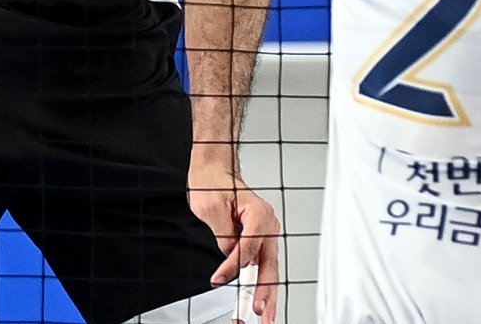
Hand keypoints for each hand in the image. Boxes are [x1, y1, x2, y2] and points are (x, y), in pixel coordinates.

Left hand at [189, 161, 279, 321]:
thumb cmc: (213, 183)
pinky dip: (261, 285)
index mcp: (259, 212)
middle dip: (266, 292)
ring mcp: (266, 232)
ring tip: (266, 316)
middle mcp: (268, 223)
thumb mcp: (211, 207)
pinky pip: (262, 265)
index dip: (232, 266)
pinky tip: (261, 301)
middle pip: (269, 264)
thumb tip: (229, 256)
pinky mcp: (260, 240)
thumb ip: (223, 235)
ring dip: (268, 294)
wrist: (214, 171)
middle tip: (261, 314)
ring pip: (269, 269)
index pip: (248, 247)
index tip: (217, 279)